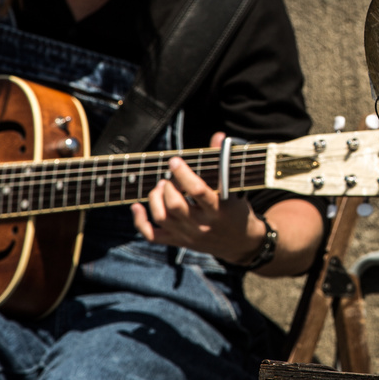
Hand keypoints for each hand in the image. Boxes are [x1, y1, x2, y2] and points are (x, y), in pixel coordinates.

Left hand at [133, 133, 266, 263]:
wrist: (241, 244)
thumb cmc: (236, 210)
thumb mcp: (234, 188)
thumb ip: (223, 162)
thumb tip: (218, 136)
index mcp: (218, 210)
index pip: (198, 191)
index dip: (183, 174)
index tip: (175, 161)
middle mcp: (201, 225)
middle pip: (175, 206)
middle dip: (167, 186)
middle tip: (169, 177)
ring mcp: (188, 235)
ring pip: (162, 218)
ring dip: (155, 198)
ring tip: (161, 187)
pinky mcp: (178, 242)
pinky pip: (153, 235)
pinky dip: (140, 221)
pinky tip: (137, 207)